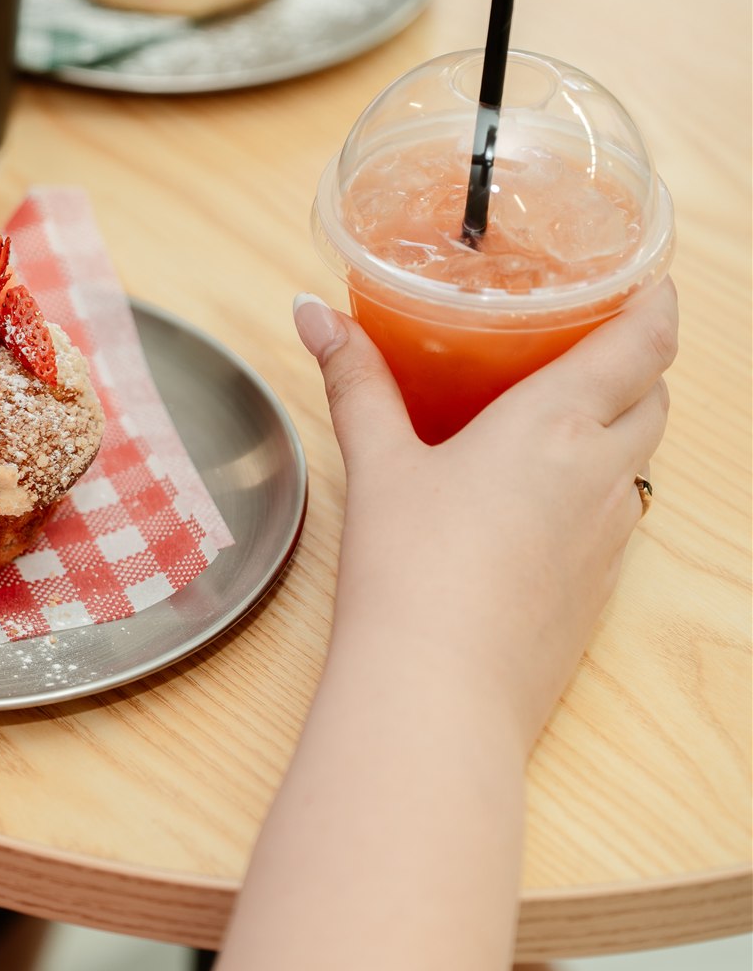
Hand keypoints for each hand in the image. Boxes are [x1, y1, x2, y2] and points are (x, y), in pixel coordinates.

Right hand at [295, 280, 676, 753]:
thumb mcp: (376, 463)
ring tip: (556, 415)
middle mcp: (602, 475)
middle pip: (653, 397)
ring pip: (638, 461)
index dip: (658, 303)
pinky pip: (615, 517)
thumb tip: (313, 312)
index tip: (647, 278)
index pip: (647, 344)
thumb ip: (355, 382)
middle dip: (633, 363)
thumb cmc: (409, 572)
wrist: (440, 692)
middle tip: (584, 339)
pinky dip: (593, 489)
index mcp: (558, 426)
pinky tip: (532, 501)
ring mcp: (610, 537)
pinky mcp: (600, 589)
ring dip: (616, 427)